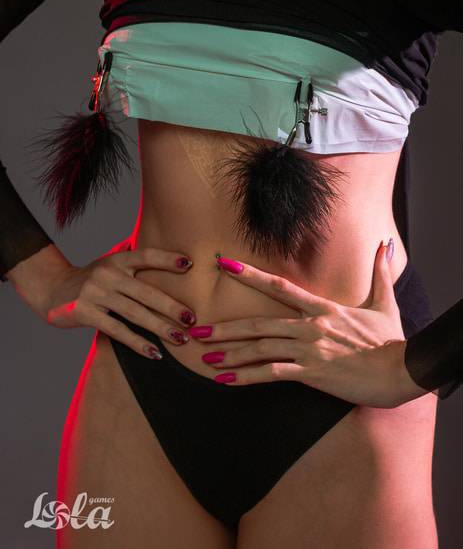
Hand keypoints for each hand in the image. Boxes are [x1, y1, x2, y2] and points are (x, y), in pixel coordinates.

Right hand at [40, 240, 196, 358]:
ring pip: (134, 313)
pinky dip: (137, 343)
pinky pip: (116, 330)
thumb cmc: (92, 280)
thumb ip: (135, 265)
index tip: (190, 264)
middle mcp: (107, 273)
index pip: (145, 256)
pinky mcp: (84, 312)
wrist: (52, 289)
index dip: (167, 259)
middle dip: (171, 307)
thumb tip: (176, 261)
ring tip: (180, 339)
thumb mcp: (110, 265)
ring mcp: (95, 293)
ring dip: (159, 328)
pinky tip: (154, 352)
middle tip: (191, 319)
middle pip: (145, 291)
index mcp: (117, 259)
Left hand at [191, 241, 424, 406]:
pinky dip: (247, 377)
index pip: (279, 286)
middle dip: (225, 327)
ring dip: (229, 354)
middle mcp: (310, 325)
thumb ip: (379, 272)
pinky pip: (272, 373)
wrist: (402, 368)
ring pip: (260, 348)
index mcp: (322, 307)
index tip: (224, 264)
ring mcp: (309, 349)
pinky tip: (226, 382)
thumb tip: (383, 245)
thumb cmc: (391, 339)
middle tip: (197, 330)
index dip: (249, 274)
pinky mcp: (312, 372)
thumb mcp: (384, 302)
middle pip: (258, 322)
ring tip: (204, 358)